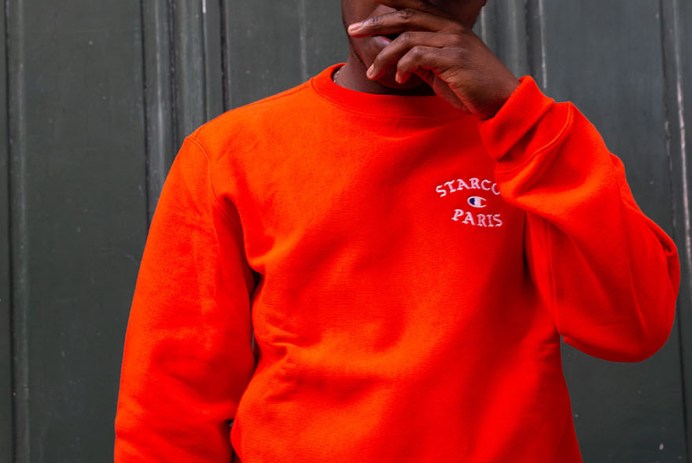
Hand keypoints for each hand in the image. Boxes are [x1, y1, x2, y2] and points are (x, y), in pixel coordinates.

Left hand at [347, 0, 518, 118]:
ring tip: (373, 74)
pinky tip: (398, 79)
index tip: (365, 17)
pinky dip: (402, 67)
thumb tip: (397, 59)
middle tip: (353, 31)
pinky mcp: (454, 59)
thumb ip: (422, 59)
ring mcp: (453, 42)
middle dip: (375, 23)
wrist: (500, 101)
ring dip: (384, 57)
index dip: (389, 7)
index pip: (413, 7)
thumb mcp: (441, 69)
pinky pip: (418, 56)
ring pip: (407, 38)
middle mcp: (450, 28)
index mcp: (447, 27)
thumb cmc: (470, 87)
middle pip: (405, 16)